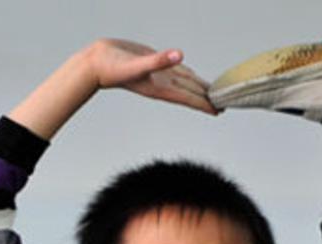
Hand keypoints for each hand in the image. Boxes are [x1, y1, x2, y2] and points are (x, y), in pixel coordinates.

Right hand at [85, 39, 217, 115]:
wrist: (95, 63)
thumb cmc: (111, 68)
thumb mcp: (136, 65)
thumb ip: (157, 61)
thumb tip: (179, 55)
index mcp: (159, 87)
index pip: (188, 98)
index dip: (205, 104)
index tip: (220, 111)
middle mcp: (161, 83)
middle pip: (191, 92)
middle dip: (208, 98)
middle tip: (227, 104)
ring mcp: (159, 75)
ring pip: (186, 82)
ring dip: (200, 88)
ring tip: (215, 93)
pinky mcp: (154, 64)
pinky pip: (176, 71)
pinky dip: (188, 74)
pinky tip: (193, 75)